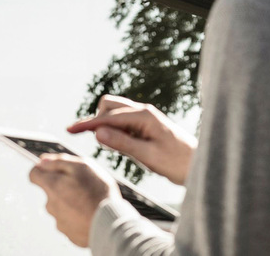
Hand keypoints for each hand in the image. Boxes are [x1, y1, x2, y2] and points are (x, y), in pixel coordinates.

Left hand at [28, 154, 119, 247]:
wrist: (110, 222)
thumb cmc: (98, 191)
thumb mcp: (82, 166)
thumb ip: (58, 161)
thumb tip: (42, 160)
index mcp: (52, 186)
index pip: (33, 174)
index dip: (42, 169)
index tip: (52, 168)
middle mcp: (51, 205)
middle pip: (50, 191)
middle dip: (62, 186)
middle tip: (82, 185)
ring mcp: (59, 222)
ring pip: (60, 207)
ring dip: (70, 202)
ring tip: (89, 201)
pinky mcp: (69, 234)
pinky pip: (70, 221)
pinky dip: (77, 216)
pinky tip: (90, 213)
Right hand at [68, 95, 196, 184]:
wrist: (199, 164)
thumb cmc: (177, 162)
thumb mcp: (148, 156)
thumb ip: (122, 144)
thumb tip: (97, 133)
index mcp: (144, 116)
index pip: (108, 117)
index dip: (87, 124)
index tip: (69, 130)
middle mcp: (144, 111)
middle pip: (109, 106)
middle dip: (96, 119)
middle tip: (87, 139)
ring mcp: (145, 117)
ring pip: (115, 112)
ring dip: (106, 125)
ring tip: (107, 145)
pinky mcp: (146, 125)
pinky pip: (123, 121)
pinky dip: (114, 129)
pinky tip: (116, 143)